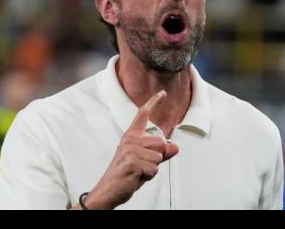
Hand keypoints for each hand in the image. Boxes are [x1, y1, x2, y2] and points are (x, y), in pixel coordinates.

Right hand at [84, 90, 178, 209]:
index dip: (154, 103)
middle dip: (157, 157)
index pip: (143, 115)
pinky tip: (136, 177)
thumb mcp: (145, 161)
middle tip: (142, 166)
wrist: (109, 190)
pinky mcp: (132, 163)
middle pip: (160, 142)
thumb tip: (175, 146)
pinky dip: (149, 176)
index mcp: (131, 136)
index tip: (162, 93)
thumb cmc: (126, 174)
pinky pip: (154, 169)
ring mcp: (130, 151)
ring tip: (138, 171)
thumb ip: (160, 153)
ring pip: (158, 156)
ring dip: (152, 168)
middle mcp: (130, 140)